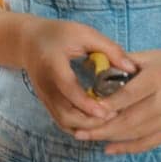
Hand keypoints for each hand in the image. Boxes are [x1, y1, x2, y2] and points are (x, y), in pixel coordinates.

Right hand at [20, 19, 135, 134]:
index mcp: (53, 63)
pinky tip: (95, 122)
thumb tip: (132, 69)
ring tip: (108, 120)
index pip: (67, 88)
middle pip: (65, 113)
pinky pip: (62, 122)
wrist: (28, 41)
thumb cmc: (58, 34)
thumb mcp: (84, 34)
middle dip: (90, 121)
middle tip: (114, 116)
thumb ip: (109, 49)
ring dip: (86, 127)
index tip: (106, 112)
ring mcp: (44, 96)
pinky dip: (79, 127)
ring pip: (64, 122)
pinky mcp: (46, 103)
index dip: (86, 102)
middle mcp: (45, 84)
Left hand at [74, 49, 160, 153]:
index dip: (109, 103)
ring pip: (137, 133)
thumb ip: (124, 63)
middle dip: (103, 127)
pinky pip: (148, 143)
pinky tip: (109, 148)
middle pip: (131, 119)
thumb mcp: (150, 57)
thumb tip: (94, 66)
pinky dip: (128, 148)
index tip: (87, 108)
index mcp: (158, 79)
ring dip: (110, 138)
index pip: (130, 94)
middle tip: (78, 130)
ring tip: (87, 137)